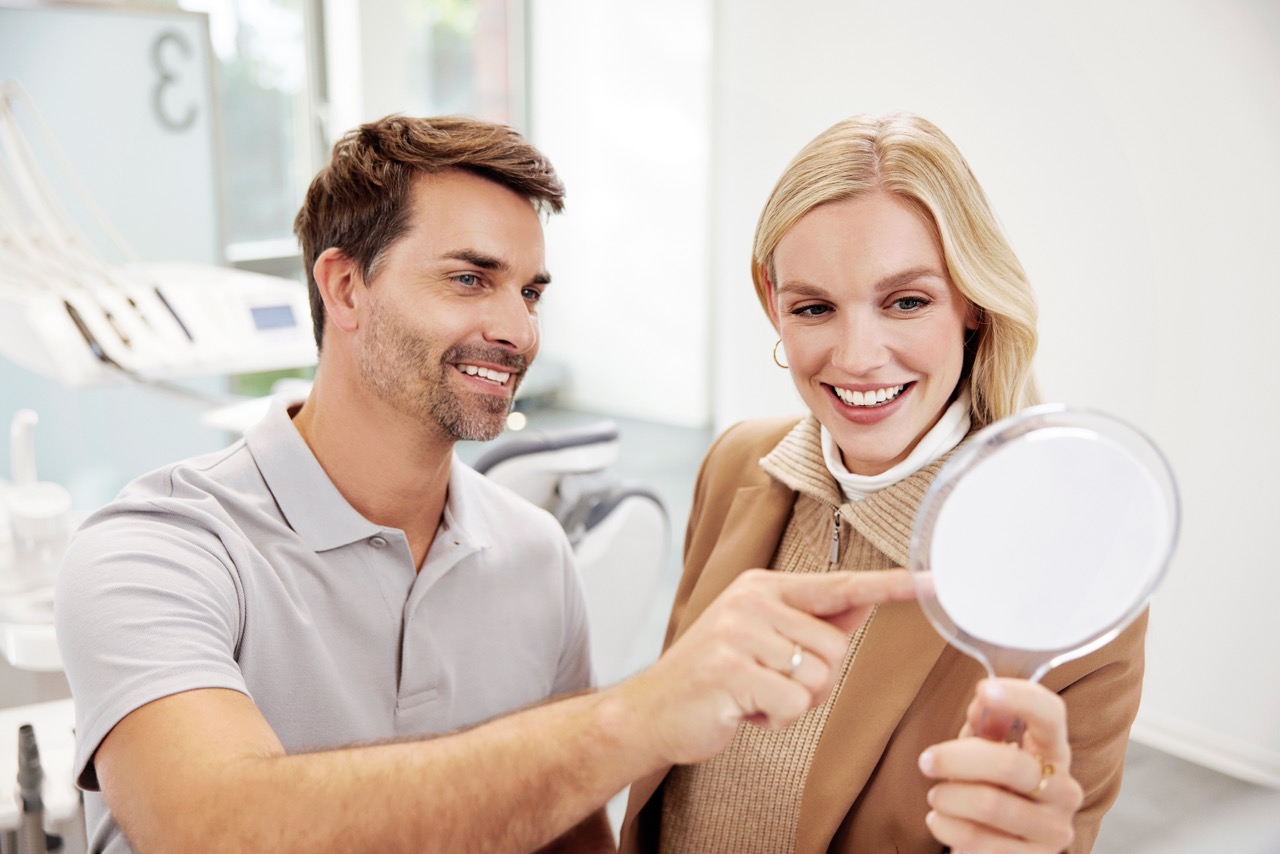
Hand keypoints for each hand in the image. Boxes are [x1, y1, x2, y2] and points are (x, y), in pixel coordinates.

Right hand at [621, 568, 915, 766]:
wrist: (653, 709)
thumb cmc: (714, 676)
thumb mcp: (761, 637)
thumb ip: (811, 619)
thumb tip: (864, 597)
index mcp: (763, 588)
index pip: (840, 585)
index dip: (892, 586)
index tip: (934, 581)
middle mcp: (752, 601)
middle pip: (835, 648)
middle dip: (812, 681)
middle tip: (768, 684)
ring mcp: (739, 633)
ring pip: (817, 678)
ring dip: (792, 701)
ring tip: (752, 694)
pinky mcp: (730, 668)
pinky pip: (792, 703)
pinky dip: (773, 719)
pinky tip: (743, 709)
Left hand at [918, 678, 1083, 853]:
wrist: (999, 844)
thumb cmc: (991, 785)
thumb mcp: (987, 749)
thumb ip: (986, 725)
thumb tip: (983, 702)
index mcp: (1054, 750)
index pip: (1051, 715)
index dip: (1020, 698)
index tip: (983, 689)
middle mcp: (1065, 790)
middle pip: (1009, 763)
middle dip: (956, 759)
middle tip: (926, 761)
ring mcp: (1054, 830)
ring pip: (990, 804)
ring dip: (948, 797)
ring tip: (937, 796)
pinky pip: (979, 842)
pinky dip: (947, 828)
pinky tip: (940, 821)